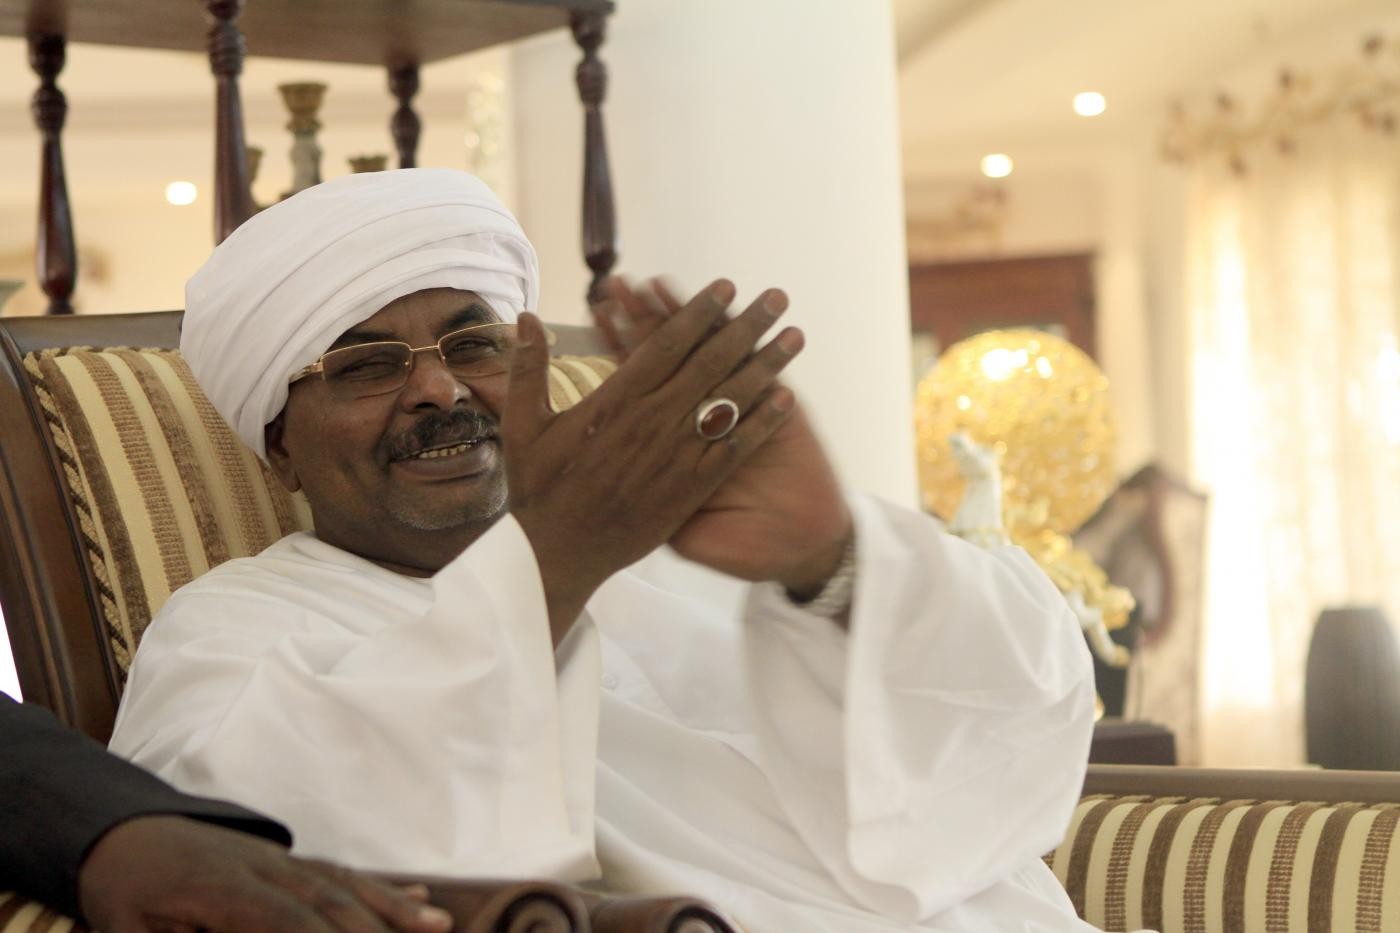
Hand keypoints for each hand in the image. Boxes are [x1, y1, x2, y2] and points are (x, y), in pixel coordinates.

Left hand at [79, 815, 453, 932]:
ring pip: (346, 884)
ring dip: (394, 907)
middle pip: (331, 902)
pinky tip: (419, 898)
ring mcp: (282, 860)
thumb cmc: (125, 895)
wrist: (122, 834)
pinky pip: (343, 874)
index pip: (286, 920)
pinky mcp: (289, 861)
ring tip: (439, 925)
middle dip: (378, 929)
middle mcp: (264, 868)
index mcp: (221, 889)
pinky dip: (383, 889)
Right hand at [504, 280, 799, 642]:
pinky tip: (787, 400)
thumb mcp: (523, 426)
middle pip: (710, 362)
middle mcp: (651, 422)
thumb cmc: (539, 491)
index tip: (724, 286)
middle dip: (745, 326)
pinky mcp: (690, 489)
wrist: (557, 556)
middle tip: (776, 297)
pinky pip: (733, 449)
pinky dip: (761, 423)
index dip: (697, 312)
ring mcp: (675, 455)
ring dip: (766, 366)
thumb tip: (525, 317)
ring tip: (795, 337)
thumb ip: (528, 369)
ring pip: (730, 400)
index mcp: (614, 401)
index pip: (665, 345)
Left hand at [598, 279, 852, 598]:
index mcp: (673, 439)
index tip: (600, 309)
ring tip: (679, 285)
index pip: (640, 380)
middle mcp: (704, 418)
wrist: (794, 554)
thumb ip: (655, 502)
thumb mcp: (681, 534)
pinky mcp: (781, 418)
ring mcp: (741, 413)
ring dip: (703, 320)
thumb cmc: (739, 547)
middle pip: (673, 358)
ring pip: (718, 356)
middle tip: (624, 282)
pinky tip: (748, 314)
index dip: (620, 345)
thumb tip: (610, 474)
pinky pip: (765, 376)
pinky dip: (759, 348)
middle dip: (649, 320)